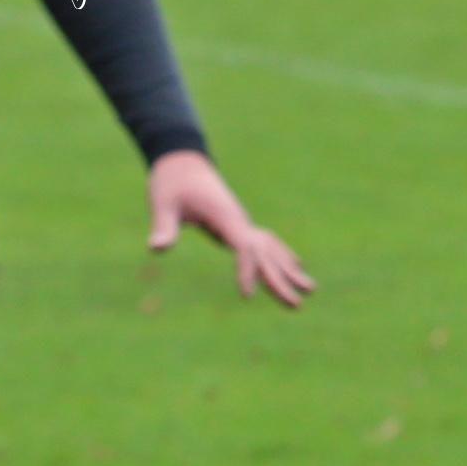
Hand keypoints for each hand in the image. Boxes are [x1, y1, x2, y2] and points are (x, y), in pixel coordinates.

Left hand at [145, 149, 312, 307]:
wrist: (181, 159)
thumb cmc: (170, 182)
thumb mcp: (162, 204)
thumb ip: (163, 227)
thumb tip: (156, 248)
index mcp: (224, 217)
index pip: (243, 247)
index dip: (247, 270)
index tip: (246, 296)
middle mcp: (239, 220)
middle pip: (265, 253)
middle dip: (280, 280)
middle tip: (296, 306)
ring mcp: (241, 221)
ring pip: (271, 248)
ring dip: (289, 269)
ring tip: (311, 290)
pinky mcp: (237, 222)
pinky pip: (265, 242)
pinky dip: (281, 255)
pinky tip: (295, 266)